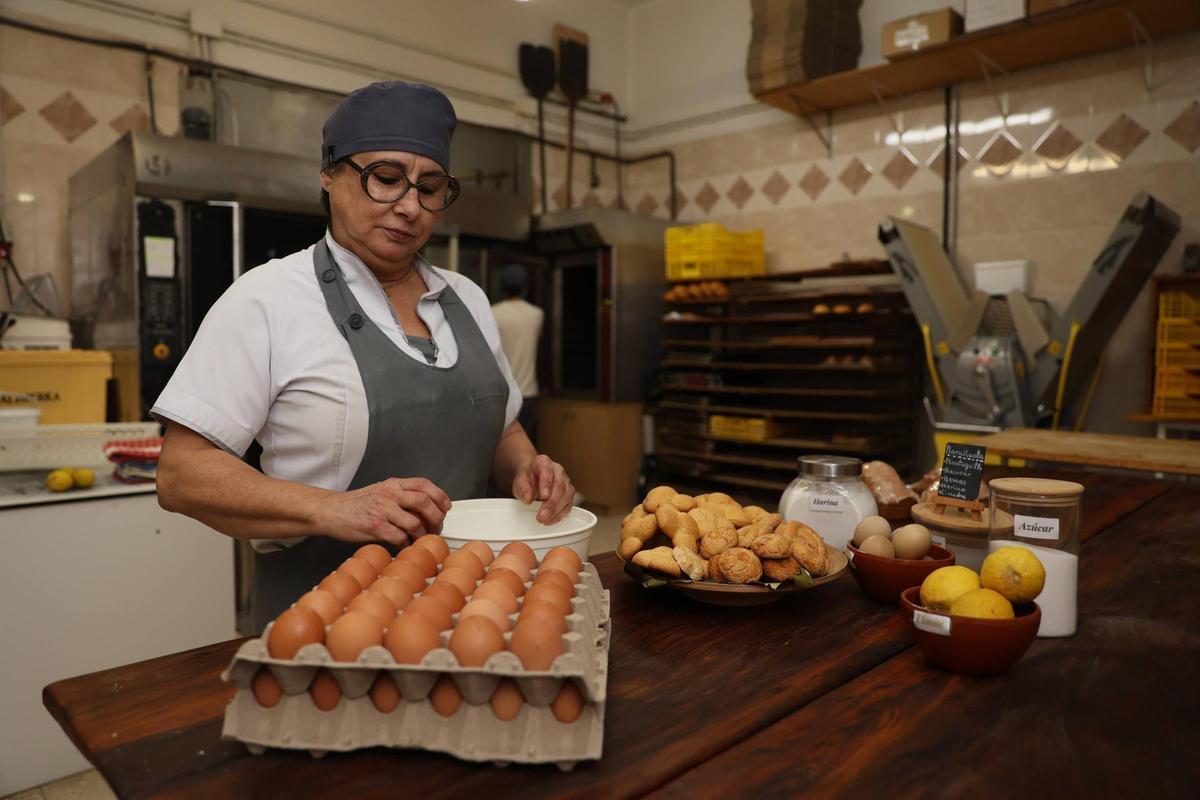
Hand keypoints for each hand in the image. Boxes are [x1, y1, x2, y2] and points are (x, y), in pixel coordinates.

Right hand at [317, 478, 450, 546]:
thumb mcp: (381, 491)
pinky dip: (406, 543)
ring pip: (414, 522)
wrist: (331, 511)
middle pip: (424, 502)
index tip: (445, 507)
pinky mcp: (374, 526)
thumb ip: (401, 495)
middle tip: (437, 527)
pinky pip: (399, 537)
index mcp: (393, 484)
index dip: (440, 496)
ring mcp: (382, 510)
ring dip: (422, 534)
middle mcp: (389, 494)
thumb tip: (427, 507)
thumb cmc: (356, 504)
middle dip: (436, 517)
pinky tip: (403, 543)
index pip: (424, 485)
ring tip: (420, 538)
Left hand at [512, 454, 574, 524]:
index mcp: (543, 462)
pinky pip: (569, 504)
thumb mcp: (519, 482)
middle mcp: (557, 470)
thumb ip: (523, 489)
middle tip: (542, 516)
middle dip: (551, 503)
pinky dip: (560, 514)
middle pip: (559, 485)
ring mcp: (565, 481)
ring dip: (556, 510)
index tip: (543, 496)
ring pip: (567, 495)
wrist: (533, 479)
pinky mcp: (569, 493)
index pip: (547, 470)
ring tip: (544, 520)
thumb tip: (528, 499)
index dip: (546, 483)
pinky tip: (551, 520)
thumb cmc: (527, 479)